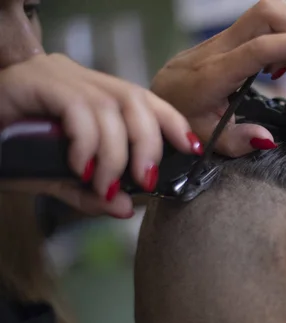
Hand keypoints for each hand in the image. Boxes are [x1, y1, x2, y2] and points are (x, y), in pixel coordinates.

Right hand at [0, 54, 196, 216]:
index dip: (174, 123)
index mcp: (97, 94)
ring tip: (103, 184)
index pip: (147, 101)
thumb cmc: (13, 150)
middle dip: (149, 144)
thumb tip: (126, 209)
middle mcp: (83, 78)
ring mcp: (60, 75)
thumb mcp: (61, 178)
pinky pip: (77, 109)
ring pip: (110, 107)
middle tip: (146, 180)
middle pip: (136, 100)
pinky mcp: (37, 80)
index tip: (194, 149)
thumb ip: (93, 192)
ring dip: (116, 154)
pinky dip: (87, 143)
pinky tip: (80, 167)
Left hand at [151, 0, 285, 156]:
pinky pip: (261, 22)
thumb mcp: (205, 141)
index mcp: (213, 74)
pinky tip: (280, 63)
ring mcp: (222, 39)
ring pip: (265, 12)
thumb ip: (237, 141)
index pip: (260, 47)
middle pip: (266, 13)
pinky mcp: (227, 38)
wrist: (155, 98)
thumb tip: (268, 139)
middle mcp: (218, 49)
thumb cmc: (180, 120)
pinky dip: (283, 33)